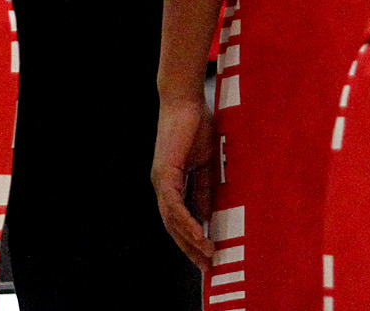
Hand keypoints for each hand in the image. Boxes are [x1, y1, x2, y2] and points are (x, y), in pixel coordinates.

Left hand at [151, 90, 216, 269]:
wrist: (185, 100)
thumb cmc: (197, 127)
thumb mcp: (207, 165)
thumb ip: (205, 190)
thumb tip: (207, 217)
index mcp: (171, 183)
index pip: (179, 219)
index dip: (191, 239)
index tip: (208, 257)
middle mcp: (162, 184)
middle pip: (172, 226)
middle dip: (189, 248)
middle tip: (207, 268)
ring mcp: (161, 179)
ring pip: (172, 219)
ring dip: (190, 240)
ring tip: (208, 255)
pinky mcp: (165, 172)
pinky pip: (174, 204)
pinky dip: (186, 221)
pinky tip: (199, 234)